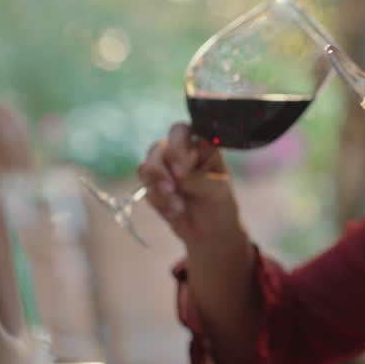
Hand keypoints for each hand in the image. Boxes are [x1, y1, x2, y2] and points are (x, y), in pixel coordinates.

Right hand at [136, 122, 244, 248]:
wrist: (210, 232)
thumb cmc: (220, 205)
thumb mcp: (216, 190)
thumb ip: (195, 178)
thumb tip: (175, 173)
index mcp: (200, 146)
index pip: (179, 131)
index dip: (176, 148)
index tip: (182, 172)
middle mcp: (180, 152)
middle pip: (157, 148)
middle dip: (160, 171)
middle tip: (172, 190)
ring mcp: (165, 168)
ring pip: (146, 166)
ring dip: (159, 189)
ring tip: (178, 207)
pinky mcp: (154, 186)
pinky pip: (145, 187)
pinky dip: (158, 201)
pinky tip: (175, 213)